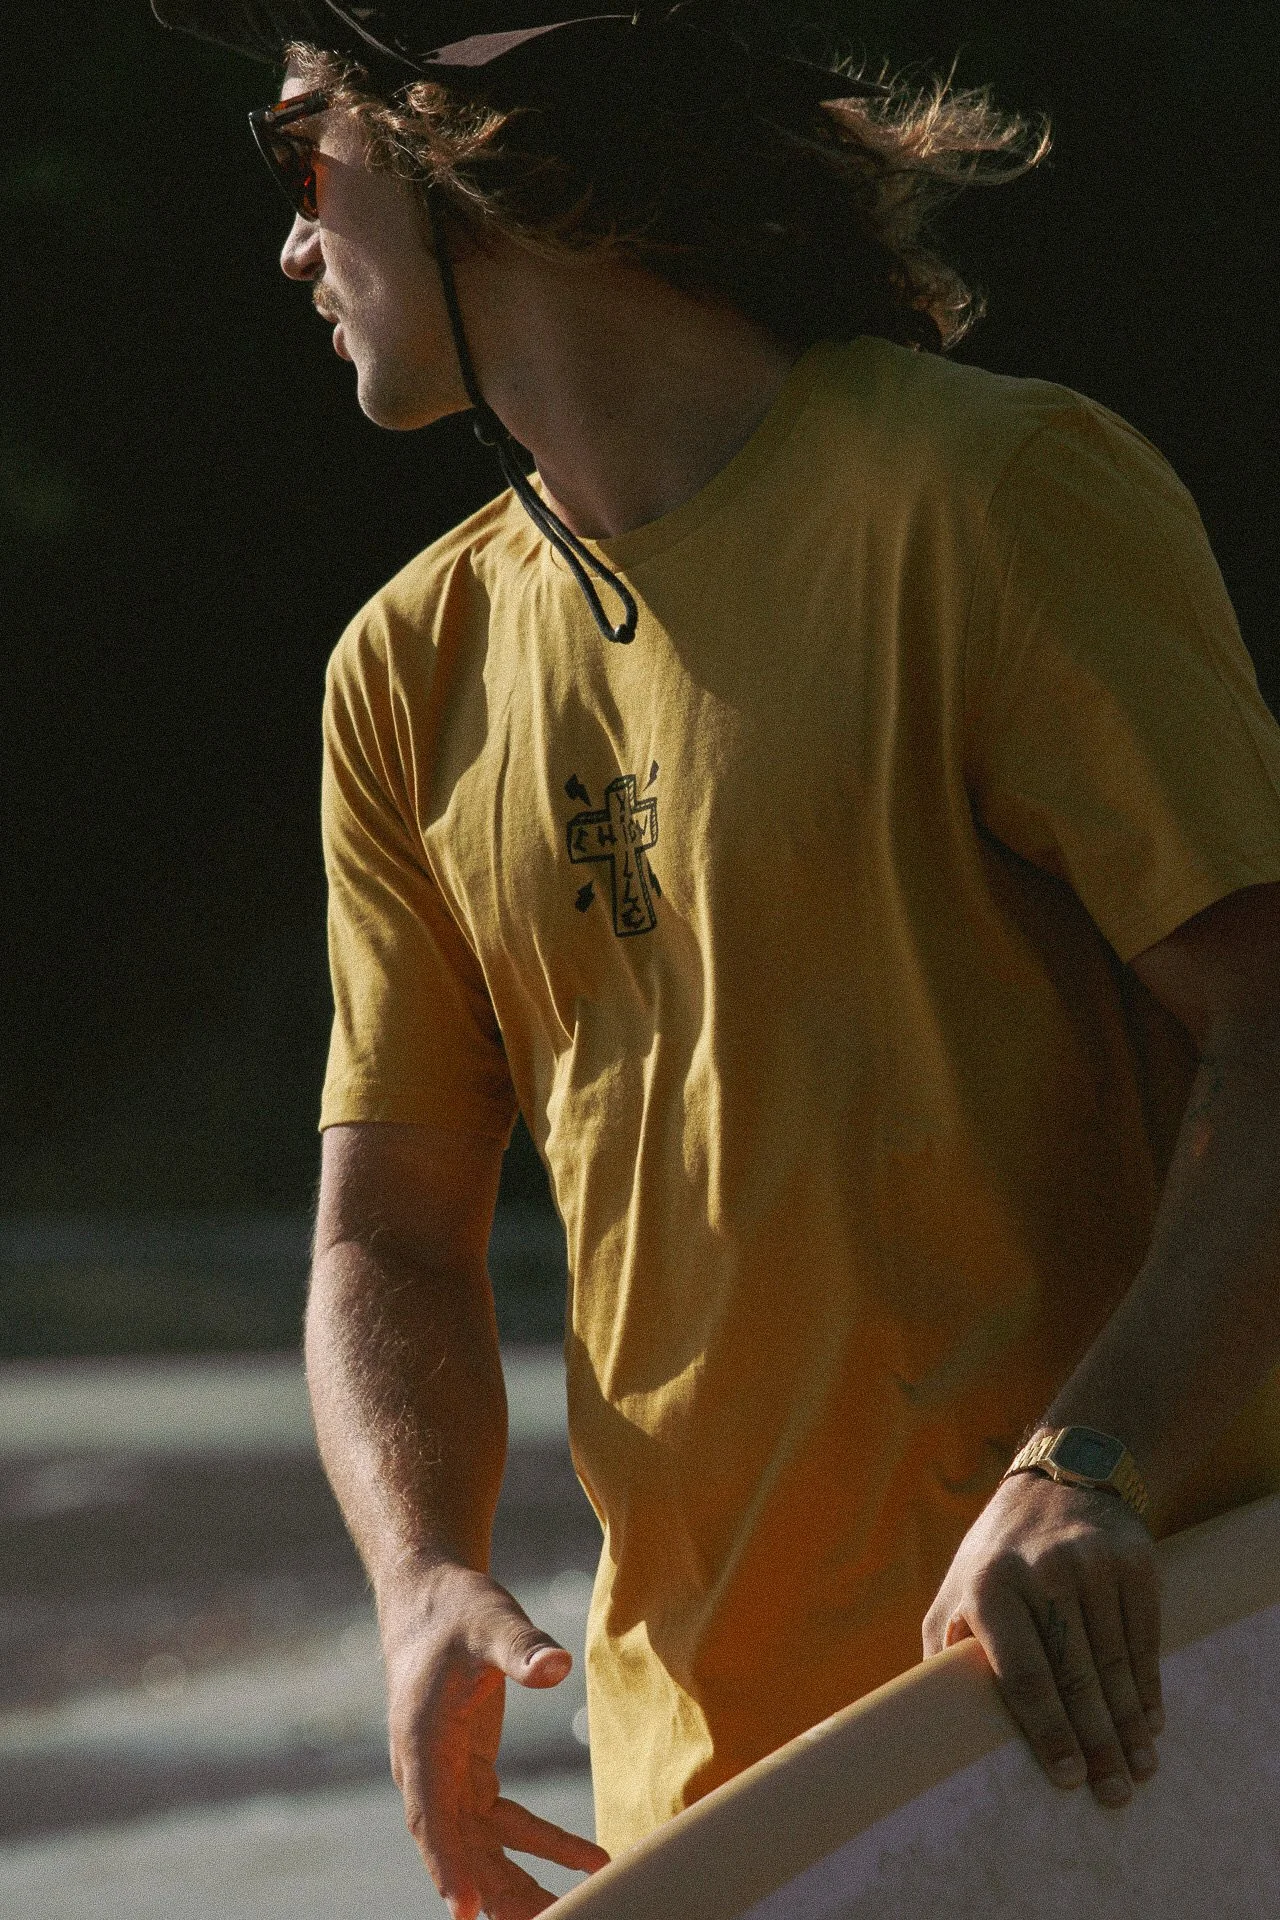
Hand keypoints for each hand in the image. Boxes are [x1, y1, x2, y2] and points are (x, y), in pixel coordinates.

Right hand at [380, 1562, 609, 1918]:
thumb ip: (522, 1647)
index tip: (466, 1911)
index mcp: (423, 1740)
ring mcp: (446, 1778)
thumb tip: (556, 1666)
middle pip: (459, 1848)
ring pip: (481, 1848)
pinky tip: (590, 1859)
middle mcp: (427, 1772)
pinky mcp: (469, 1775)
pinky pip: (503, 1826)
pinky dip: (542, 1846)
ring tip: (576, 1907)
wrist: (430, 1601)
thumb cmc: (459, 1609)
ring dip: (521, 1882)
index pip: (432, 1814)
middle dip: (497, 1893)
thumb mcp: (492, 1622)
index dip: (448, 1864)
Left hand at [923, 1473, 1163, 1806]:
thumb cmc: (997, 1556)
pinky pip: (1144, 1637)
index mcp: (988, 1587)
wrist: (1057, 1481)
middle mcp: (1041, 1573)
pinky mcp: (1131, 1560)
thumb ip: (944, 1649)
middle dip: (1098, 1743)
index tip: (1067, 1777)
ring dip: (1129, 1724)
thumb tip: (933, 1721)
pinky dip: (1149, 1685)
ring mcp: (1091, 1564)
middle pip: (1076, 1677)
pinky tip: (1150, 1720)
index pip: (1021, 1674)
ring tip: (1139, 1768)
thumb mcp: (957, 1589)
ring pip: (1115, 1663)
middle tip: (1113, 1794)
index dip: (1046, 1730)